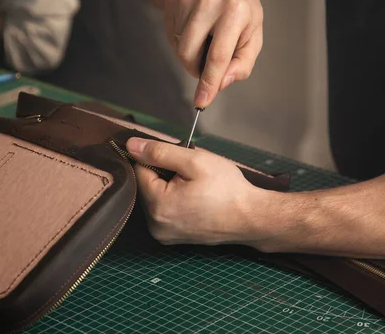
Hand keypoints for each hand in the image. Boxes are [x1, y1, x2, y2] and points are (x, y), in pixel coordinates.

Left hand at [125, 137, 265, 245]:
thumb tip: (132, 145)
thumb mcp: (195, 161)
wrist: (252, 218)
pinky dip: (176, 201)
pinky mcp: (174, 238)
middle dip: (165, 174)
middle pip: (146, 186)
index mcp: (157, 206)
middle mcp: (155, 225)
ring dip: (171, 187)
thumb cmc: (228, 190)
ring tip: (197, 187)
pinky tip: (196, 199)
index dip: (158, 158)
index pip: (139, 170)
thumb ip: (160, 152)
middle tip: (193, 174)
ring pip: (156, 198)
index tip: (180, 159)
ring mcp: (164, 235)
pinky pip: (166, 211)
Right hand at [165, 0, 263, 107]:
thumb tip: (222, 83)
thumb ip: (243, 63)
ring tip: (204, 39)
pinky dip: (181, 40)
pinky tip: (194, 28)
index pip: (218, 56)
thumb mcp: (254, 33)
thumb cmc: (240, 6)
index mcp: (235, 11)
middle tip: (206, 63)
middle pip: (189, 53)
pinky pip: (170, 34)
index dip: (209, 82)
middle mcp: (209, 2)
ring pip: (177, 46)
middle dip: (195, 68)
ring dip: (189, 54)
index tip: (201, 101)